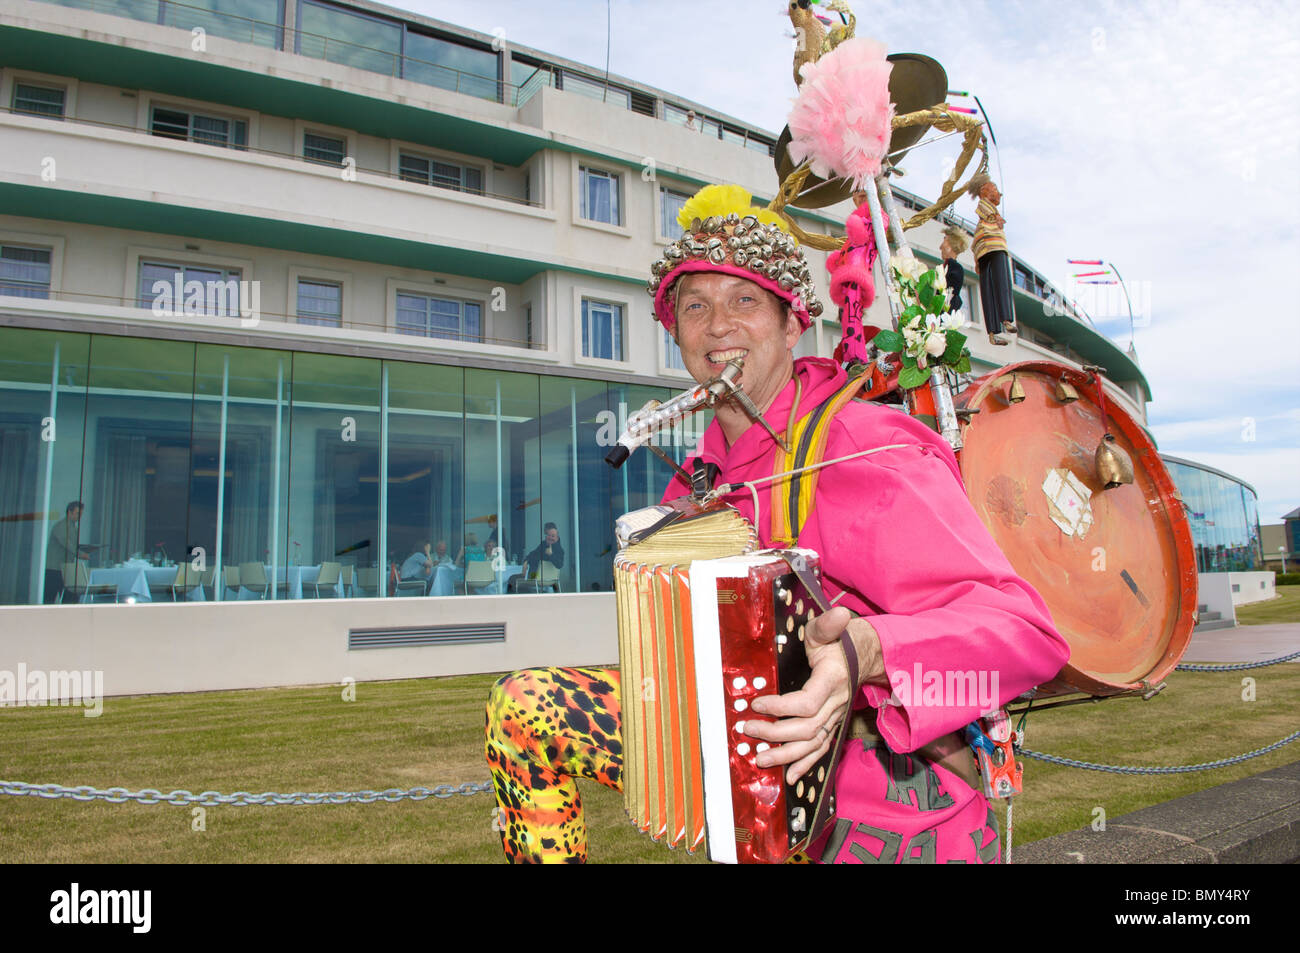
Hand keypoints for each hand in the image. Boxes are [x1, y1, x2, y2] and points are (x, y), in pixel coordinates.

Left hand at [745, 607, 883, 783]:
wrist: (867, 656)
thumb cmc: (842, 641)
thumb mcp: (829, 629)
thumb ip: (828, 624)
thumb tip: (840, 615)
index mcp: (832, 680)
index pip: (807, 702)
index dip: (781, 707)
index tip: (756, 703)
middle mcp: (835, 703)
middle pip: (806, 728)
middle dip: (774, 733)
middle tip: (748, 729)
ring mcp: (835, 717)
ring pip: (812, 744)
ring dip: (785, 755)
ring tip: (760, 759)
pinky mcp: (833, 724)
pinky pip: (821, 749)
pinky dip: (805, 764)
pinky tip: (789, 776)